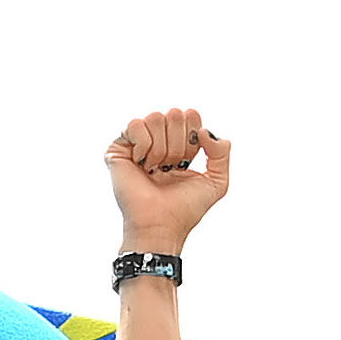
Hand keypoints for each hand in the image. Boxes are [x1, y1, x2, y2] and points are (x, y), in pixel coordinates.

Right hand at [105, 108, 227, 256]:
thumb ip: (222, 151)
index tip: (187, 162)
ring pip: (155, 117)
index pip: (190, 115)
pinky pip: (134, 124)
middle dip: (178, 144)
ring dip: (161, 149)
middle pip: (174, 113)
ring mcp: (137, 144)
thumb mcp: (217, 181)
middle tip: (171, 168)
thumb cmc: (185, 209)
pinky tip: (142, 164)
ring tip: (155, 170)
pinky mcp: (118, 149)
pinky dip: (144, 145)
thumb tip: (204, 130)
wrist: (161, 225)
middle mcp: (158, 141)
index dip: (193, 137)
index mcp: (179, 144)